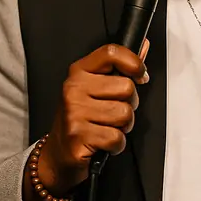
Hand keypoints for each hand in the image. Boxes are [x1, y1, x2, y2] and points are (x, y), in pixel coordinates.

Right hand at [36, 40, 148, 195]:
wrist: (57, 154)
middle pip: (126, 87)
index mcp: (79, 72)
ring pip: (124, 114)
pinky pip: (116, 137)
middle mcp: (74, 89)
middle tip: (115, 112)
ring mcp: (74, 112)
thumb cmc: (81, 119)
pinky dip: (116, 144)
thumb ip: (120, 68)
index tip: (140, 74)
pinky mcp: (78, 136)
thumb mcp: (95, 89)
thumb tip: (143, 46)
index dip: (133, 62)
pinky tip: (103, 142)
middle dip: (130, 104)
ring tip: (108, 127)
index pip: (111, 52)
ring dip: (124, 126)